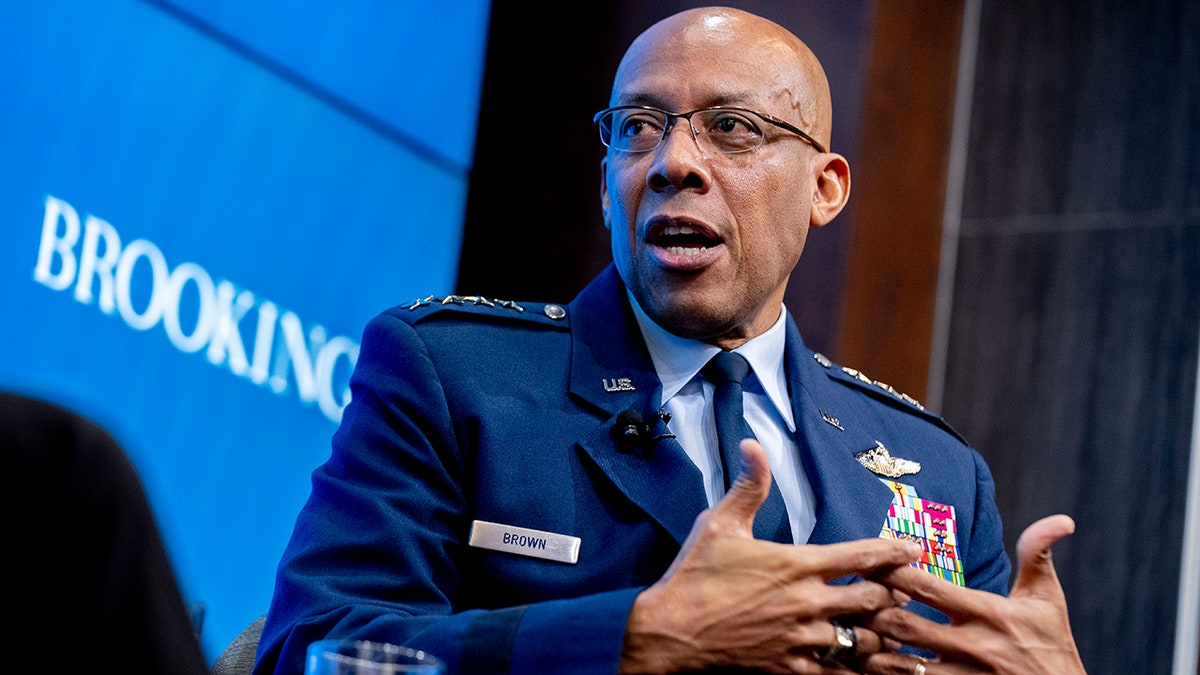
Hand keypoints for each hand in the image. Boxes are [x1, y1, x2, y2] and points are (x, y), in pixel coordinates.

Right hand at [619, 439, 922, 673]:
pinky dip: (853, 669)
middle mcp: (808, 602)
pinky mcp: (790, 668)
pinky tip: (862, 666)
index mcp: (797, 564)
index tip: (912, 549)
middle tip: (902, 592)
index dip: (893, 551)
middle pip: (873, 599)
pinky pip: (837, 674)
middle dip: (891, 595)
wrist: (671, 632)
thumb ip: (748, 486)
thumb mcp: (719, 522)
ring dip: (877, 635)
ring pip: (862, 640)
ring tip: (889, 632)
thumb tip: (753, 446)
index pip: (861, 555)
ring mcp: (802, 638)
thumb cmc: (694, 576)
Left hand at [860, 514, 1086, 673]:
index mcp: (989, 614)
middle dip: (872, 613)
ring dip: (872, 653)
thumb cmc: (1052, 645)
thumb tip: (1059, 519)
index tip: (870, 561)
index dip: (893, 572)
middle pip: (905, 627)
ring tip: (848, 637)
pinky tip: (869, 669)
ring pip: (902, 667)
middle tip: (847, 600)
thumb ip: (1038, 556)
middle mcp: (973, 647)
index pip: (929, 588)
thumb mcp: (1048, 599)